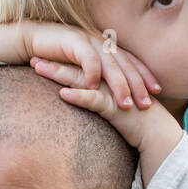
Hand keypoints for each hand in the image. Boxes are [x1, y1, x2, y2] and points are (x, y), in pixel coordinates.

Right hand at [20, 21, 160, 109]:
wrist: (33, 38)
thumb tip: (111, 91)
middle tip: (146, 104)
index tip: (157, 92)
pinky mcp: (74, 41)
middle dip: (137, 85)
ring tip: (125, 104)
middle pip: (125, 65)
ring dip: (119, 85)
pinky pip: (87, 59)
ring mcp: (89, 40)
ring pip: (110, 64)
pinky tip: (94, 89)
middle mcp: (102, 41)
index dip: (145, 75)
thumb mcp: (82, 66)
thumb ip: (98, 74)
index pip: (131, 61)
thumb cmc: (57, 55)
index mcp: (107, 46)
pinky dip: (92, 74)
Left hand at [32, 69, 180, 152]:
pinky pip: (94, 100)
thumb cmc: (133, 119)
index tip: (40, 56)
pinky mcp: (115, 105)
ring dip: (58, 73)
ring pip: (81, 78)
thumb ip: (98, 97)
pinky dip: (79, 96)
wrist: (155, 132)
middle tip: (32, 58)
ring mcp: (112, 90)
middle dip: (53, 61)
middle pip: (76, 66)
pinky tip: (62, 94)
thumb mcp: (113, 104)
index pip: (80, 64)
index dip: (60, 59)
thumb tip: (83, 96)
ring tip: (38, 69)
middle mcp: (108, 79)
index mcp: (106, 77)